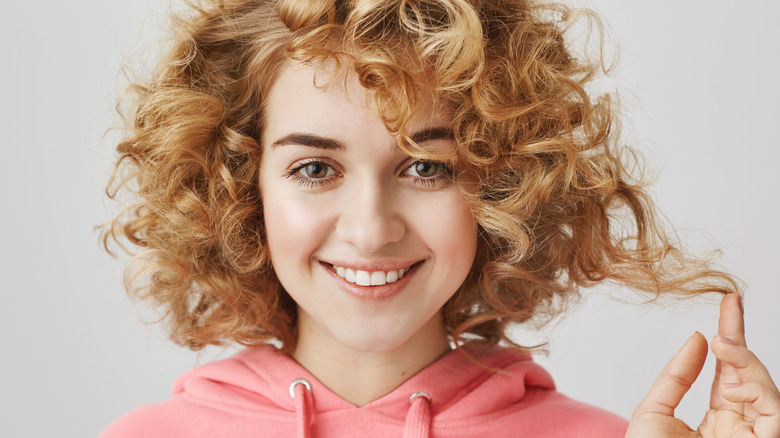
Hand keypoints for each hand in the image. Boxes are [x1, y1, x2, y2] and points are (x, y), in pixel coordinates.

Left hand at [626, 294, 779, 436]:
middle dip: (742, 336)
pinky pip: (774, 412)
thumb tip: (700, 339)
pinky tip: (731, 371)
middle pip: (750, 376)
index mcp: (718, 421)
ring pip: (767, 391)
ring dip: (746, 360)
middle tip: (729, 303)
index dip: (731, 337)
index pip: (729, 372)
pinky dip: (756, 386)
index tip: (728, 302)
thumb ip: (677, 376)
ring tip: (723, 341)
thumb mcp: (654, 412)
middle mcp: (741, 429)